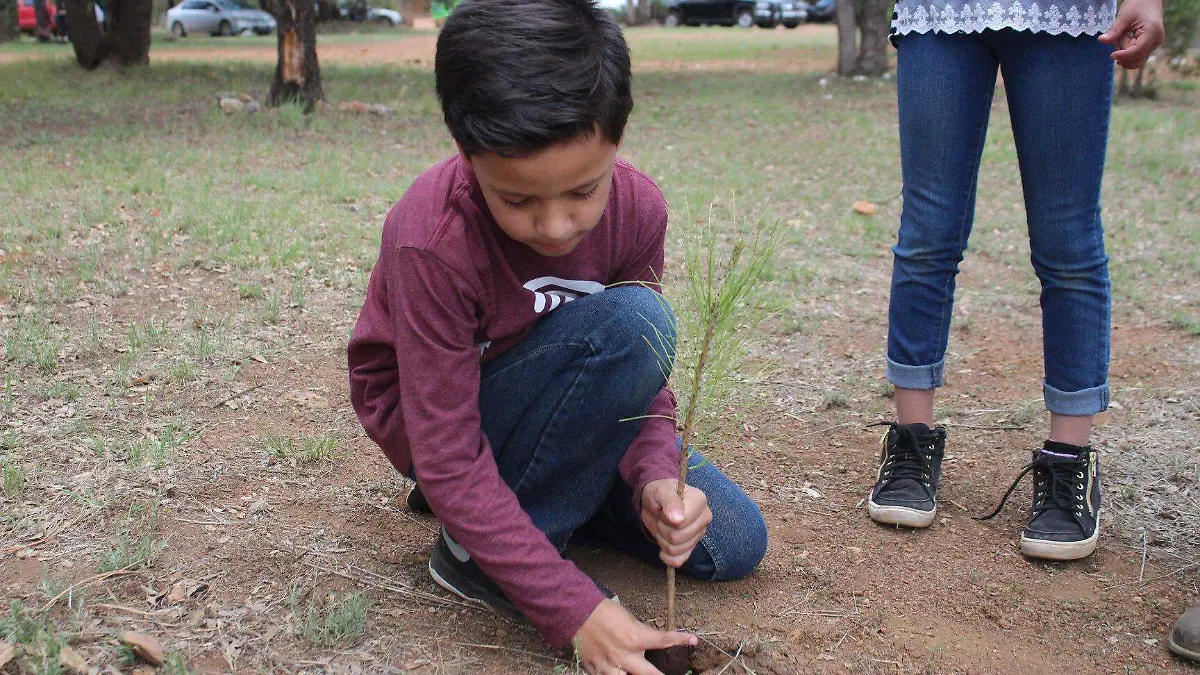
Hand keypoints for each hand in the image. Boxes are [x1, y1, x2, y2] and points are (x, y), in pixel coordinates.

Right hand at [573, 599, 696, 674]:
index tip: (693, 640)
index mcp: (636, 638)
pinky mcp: (595, 670)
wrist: (576, 612)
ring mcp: (609, 666)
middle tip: (667, 674)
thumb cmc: (603, 611)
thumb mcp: (628, 619)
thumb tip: (649, 642)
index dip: (681, 640)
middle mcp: (625, 656)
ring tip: (636, 671)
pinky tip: (616, 672)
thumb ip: (640, 634)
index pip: (664, 641)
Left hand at [640, 479, 712, 567]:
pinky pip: (678, 560)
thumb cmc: (660, 493)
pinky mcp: (691, 547)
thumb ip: (670, 502)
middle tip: (661, 518)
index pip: (681, 523)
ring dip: (662, 540)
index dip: (665, 519)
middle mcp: (704, 519)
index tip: (663, 509)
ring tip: (663, 526)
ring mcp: (699, 535)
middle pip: (677, 538)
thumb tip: (678, 519)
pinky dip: (667, 557)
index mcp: (700, 501)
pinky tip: (663, 547)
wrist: (657, 500)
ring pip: (676, 550)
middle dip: (662, 529)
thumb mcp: (661, 491)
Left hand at [1099, 0, 1164, 69]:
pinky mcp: (1150, 45)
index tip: (1111, 54)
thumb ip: (1114, 31)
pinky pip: (1136, 54)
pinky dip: (1128, 49)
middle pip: (1136, 58)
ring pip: (1135, 58)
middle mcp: (1156, 41)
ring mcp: (1154, 44)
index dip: (1123, 55)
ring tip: (1124, 35)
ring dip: (1125, 50)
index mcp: (1152, 33)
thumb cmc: (1138, 4)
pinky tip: (1126, 38)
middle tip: (1119, 37)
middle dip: (1123, 52)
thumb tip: (1101, 40)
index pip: (1136, 52)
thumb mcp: (1124, 16)